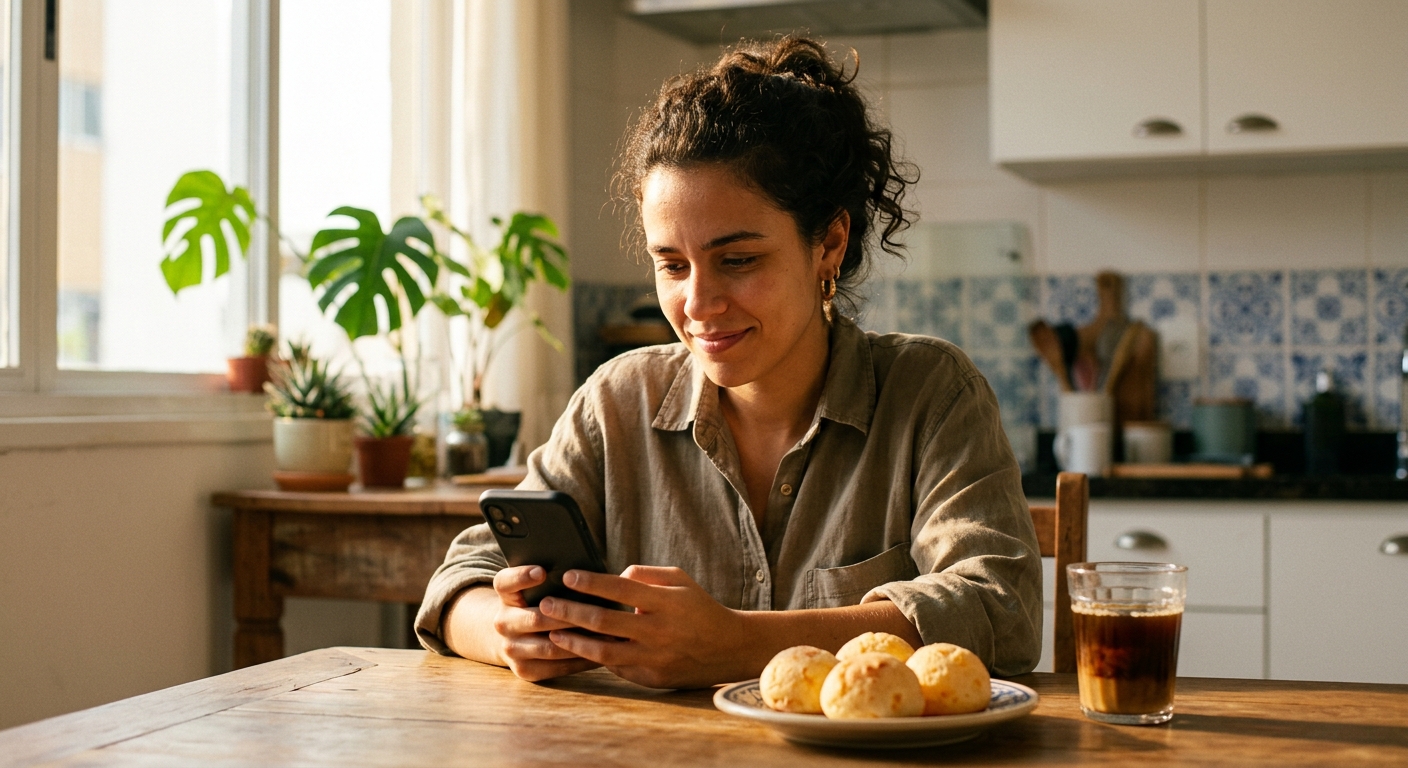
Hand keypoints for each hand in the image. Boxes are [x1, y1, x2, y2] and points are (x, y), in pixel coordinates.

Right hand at [488, 565, 601, 681]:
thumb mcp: (537, 587)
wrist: (513, 636)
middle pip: (535, 619)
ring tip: (608, 634)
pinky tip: (601, 651)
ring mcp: (511, 648)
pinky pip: (556, 668)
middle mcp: (502, 622)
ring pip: (549, 648)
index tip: (542, 571)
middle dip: (568, 616)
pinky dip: (581, 660)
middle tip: (598, 611)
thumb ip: (555, 578)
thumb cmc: (538, 602)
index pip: (505, 582)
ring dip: (580, 642)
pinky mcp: (524, 670)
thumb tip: (599, 572)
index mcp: (505, 595)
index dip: (522, 576)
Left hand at [539, 565, 746, 688]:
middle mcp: (658, 631)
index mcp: (665, 602)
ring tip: (552, 632)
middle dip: (570, 612)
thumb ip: (646, 574)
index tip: (567, 576)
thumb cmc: (699, 608)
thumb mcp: (680, 580)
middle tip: (545, 605)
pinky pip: (616, 667)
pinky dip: (594, 657)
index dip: (591, 582)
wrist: (729, 648)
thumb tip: (614, 576)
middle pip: (604, 621)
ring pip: (603, 651)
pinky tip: (577, 649)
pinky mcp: (651, 678)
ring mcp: (654, 657)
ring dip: (573, 641)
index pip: (619, 588)